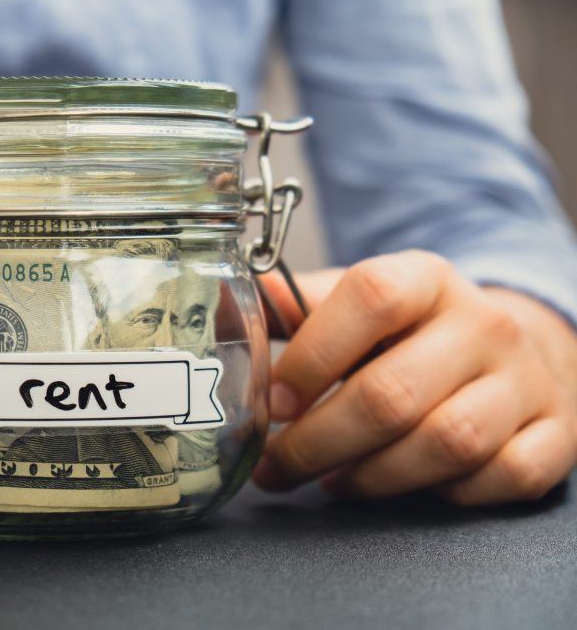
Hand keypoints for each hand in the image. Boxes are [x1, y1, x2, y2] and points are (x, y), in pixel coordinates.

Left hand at [253, 250, 576, 504]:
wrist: (516, 349)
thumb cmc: (416, 332)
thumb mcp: (362, 302)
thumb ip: (301, 305)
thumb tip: (229, 302)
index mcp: (426, 279)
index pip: (370, 299)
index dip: (312, 358)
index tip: (272, 403)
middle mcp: (483, 323)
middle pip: (393, 394)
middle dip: (318, 443)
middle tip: (276, 467)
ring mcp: (526, 381)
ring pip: (446, 443)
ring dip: (372, 476)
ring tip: (330, 480)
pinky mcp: (555, 434)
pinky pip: (501, 478)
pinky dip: (446, 494)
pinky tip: (406, 486)